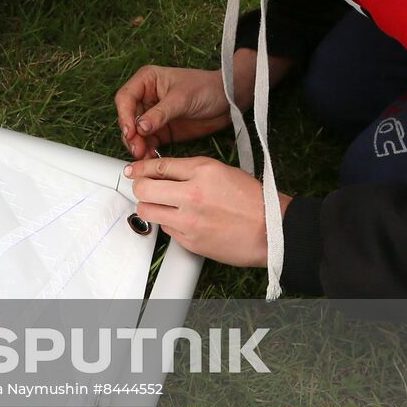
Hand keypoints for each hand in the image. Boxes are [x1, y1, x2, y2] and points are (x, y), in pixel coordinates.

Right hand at [115, 65, 237, 159]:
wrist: (229, 101)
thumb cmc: (207, 88)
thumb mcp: (181, 99)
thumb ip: (160, 114)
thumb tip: (139, 127)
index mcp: (146, 81)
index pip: (125, 98)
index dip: (124, 115)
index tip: (130, 132)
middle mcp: (146, 98)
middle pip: (128, 118)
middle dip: (130, 134)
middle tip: (137, 148)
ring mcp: (153, 115)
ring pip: (136, 132)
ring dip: (137, 145)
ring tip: (144, 155)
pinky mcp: (162, 130)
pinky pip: (148, 142)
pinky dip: (147, 150)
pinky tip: (150, 157)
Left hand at [124, 155, 290, 267]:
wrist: (272, 230)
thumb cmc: (253, 201)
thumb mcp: (222, 171)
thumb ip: (190, 170)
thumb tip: (162, 171)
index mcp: (203, 171)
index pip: (158, 165)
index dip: (140, 167)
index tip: (134, 170)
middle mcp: (192, 194)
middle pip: (143, 188)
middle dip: (139, 186)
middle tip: (144, 187)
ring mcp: (189, 220)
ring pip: (147, 210)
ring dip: (150, 206)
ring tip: (161, 204)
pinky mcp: (189, 241)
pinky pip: (165, 229)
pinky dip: (168, 223)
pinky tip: (182, 220)